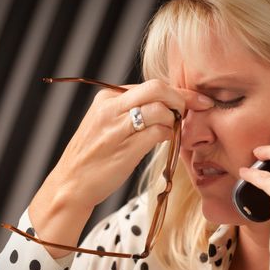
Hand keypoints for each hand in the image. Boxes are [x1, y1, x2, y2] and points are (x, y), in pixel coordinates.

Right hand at [29, 79, 211, 256]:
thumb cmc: (93, 156)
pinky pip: (158, 132)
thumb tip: (167, 106)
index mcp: (107, 98)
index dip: (178, 91)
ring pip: (160, 109)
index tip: (198, 99)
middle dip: (182, 98)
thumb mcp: (107, 125)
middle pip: (157, 88)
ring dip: (175, 119)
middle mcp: (110, 107)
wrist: (71, 184)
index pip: (150, 85)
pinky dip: (169, 135)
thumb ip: (132, 111)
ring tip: (175, 130)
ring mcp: (116, 127)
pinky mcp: (125, 147)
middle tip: (194, 110)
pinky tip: (167, 141)